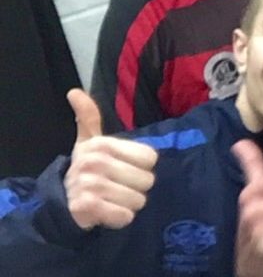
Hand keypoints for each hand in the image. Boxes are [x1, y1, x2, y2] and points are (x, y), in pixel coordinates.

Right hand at [63, 89, 158, 230]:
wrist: (63, 203)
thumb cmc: (87, 169)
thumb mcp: (88, 141)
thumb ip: (88, 117)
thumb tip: (74, 92)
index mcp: (102, 144)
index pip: (151, 158)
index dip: (141, 167)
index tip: (122, 168)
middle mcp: (95, 161)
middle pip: (147, 180)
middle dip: (135, 188)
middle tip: (116, 187)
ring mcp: (89, 184)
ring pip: (138, 200)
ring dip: (128, 204)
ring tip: (111, 199)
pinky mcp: (86, 207)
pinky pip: (125, 216)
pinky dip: (120, 218)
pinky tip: (107, 212)